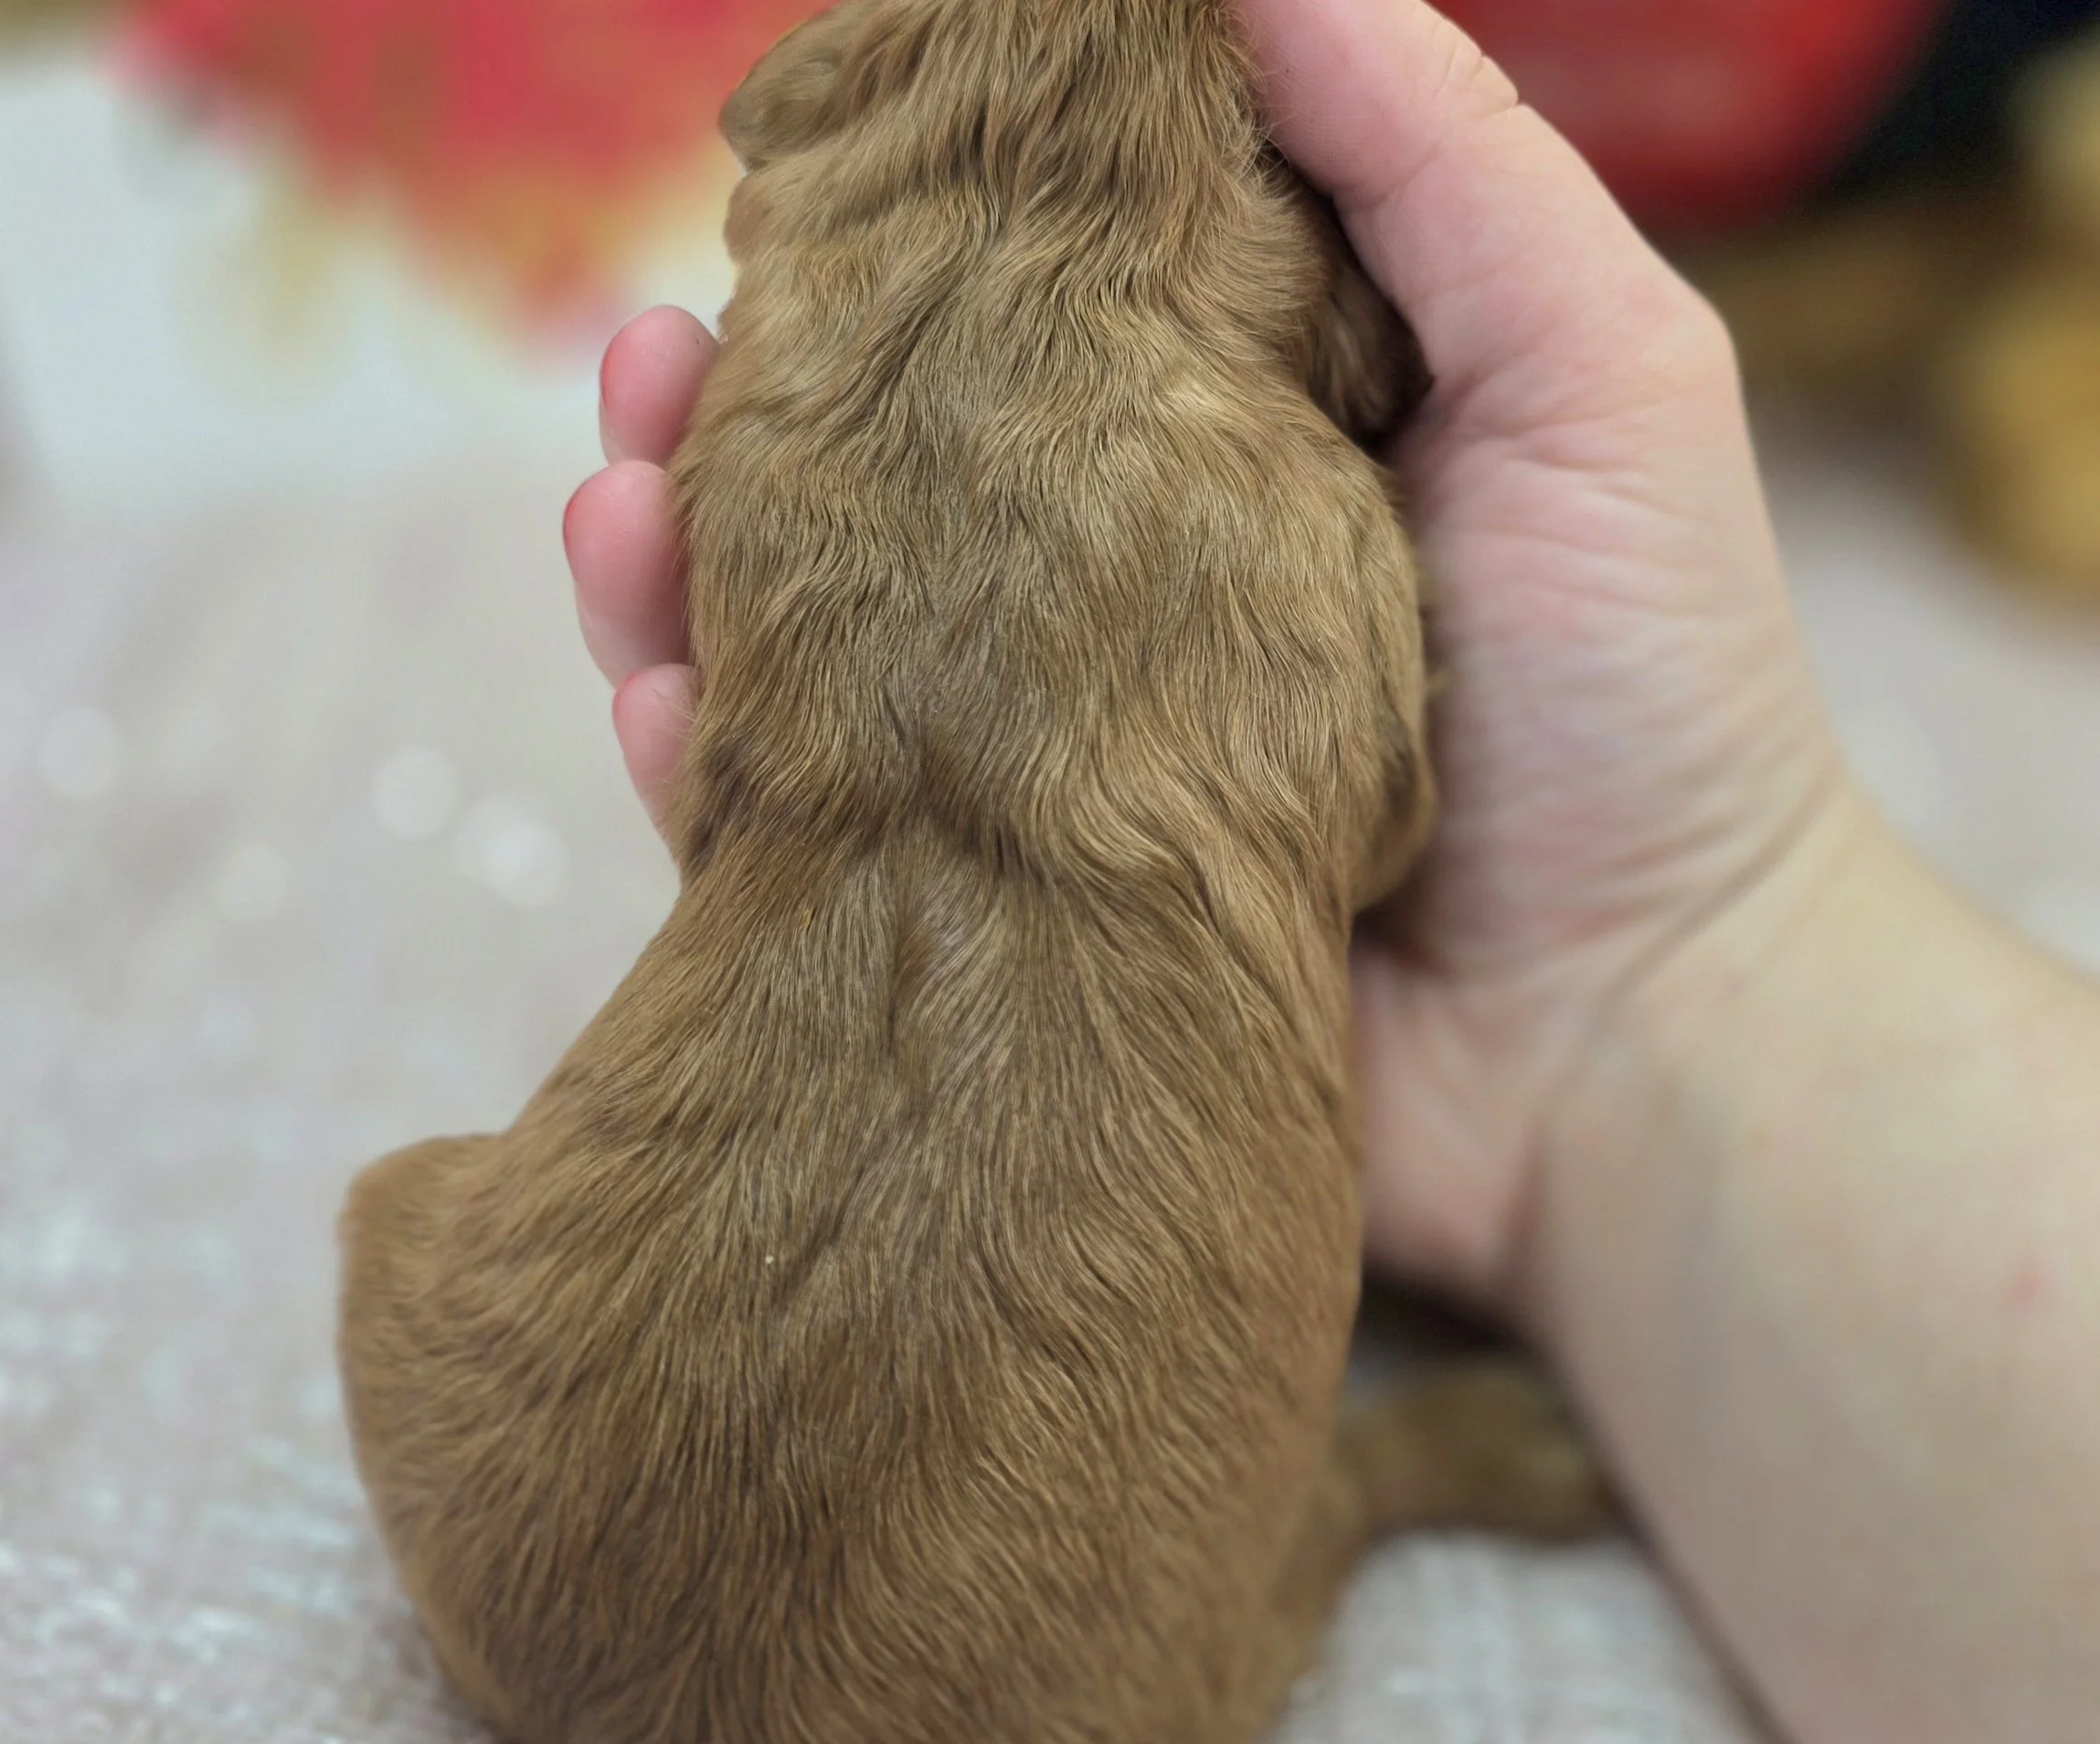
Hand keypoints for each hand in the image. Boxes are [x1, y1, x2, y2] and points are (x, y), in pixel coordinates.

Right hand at [564, 0, 1854, 1319]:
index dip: (902, 246)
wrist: (1646, 1058)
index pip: (1017, 326)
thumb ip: (1435, 161)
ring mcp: (1036, 773)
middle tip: (656, 345)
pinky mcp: (996, 926)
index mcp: (1220, 457)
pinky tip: (654, 690)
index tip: (800, 170)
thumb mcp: (1595, 377)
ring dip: (678, 561)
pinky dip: (704, 764)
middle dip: (742, 401)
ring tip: (615, 486)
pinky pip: (807, 842)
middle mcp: (1104, 603)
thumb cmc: (1653, 706)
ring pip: (806, 650)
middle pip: (876, 480)